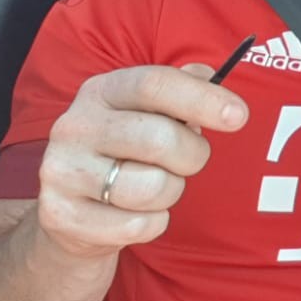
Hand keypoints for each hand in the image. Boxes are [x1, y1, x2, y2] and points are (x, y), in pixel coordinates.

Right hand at [35, 64, 248, 260]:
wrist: (71, 212)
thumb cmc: (128, 152)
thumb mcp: (149, 112)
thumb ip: (183, 87)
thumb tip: (211, 75)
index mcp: (101, 91)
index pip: (155, 84)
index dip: (202, 98)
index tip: (239, 116)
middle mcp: (74, 126)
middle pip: (161, 139)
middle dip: (193, 155)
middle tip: (187, 160)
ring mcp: (62, 172)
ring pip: (153, 187)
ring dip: (171, 191)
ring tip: (155, 186)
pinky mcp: (61, 216)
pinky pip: (139, 225)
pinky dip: (153, 222)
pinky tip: (135, 213)